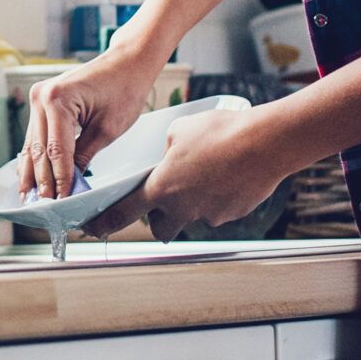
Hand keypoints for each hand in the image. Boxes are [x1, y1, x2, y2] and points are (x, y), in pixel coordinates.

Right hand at [18, 49, 166, 199]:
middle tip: (41, 208)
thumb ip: (84, 156)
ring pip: (32, 144)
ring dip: (31, 171)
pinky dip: (35, 156)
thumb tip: (70, 183)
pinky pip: (36, 134)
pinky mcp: (41, 101)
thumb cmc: (124, 90)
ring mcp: (38, 97)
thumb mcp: (108, 129)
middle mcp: (41, 97)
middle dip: (42, 181)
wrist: (127, 63)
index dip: (59, 180)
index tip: (60, 203)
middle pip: (39, 149)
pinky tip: (29, 175)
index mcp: (58, 100)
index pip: (57, 151)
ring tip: (27, 198)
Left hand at [90, 105, 290, 239]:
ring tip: (205, 176)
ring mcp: (209, 214)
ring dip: (191, 205)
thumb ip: (167, 148)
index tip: (95, 229)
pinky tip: (227, 175)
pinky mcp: (233, 214)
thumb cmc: (220, 132)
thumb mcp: (179, 130)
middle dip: (159, 218)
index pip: (123, 212)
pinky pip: (218, 210)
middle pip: (161, 228)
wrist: (265, 142)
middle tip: (164, 200)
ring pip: (192, 218)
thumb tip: (169, 154)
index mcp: (161, 187)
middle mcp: (183, 208)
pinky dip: (217, 198)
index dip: (106, 223)